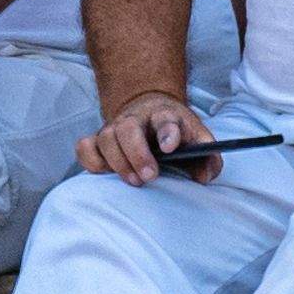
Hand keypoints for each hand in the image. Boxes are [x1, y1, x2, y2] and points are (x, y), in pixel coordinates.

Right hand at [84, 88, 216, 184]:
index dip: (167, 132)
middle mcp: (136, 119)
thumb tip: (203, 177)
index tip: (170, 148)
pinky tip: (105, 173)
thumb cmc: (177, 134)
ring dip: (117, 162)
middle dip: (137, 153)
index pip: (166, 119)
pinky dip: (91, 160)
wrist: (150, 112)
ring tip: (134, 181)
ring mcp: (114, 128)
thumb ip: (209, 157)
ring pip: (105, 138)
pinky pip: (85, 147)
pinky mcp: (98, 140)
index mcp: (165, 116)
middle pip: (128, 128)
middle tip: (150, 176)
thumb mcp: (199, 139)